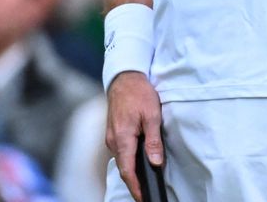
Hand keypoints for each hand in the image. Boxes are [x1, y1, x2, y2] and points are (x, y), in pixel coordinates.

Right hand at [106, 71, 162, 201]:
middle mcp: (113, 141)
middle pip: (123, 168)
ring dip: (131, 171)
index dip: (135, 187)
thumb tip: (155, 162)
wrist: (124, 77)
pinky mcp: (113, 133)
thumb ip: (153, 141)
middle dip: (134, 183)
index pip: (127, 171)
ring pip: (121, 160)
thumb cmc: (139, 93)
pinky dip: (128, 160)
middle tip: (146, 193)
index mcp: (122, 138)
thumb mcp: (152, 115)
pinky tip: (138, 161)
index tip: (143, 198)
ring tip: (145, 181)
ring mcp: (111, 137)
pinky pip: (120, 151)